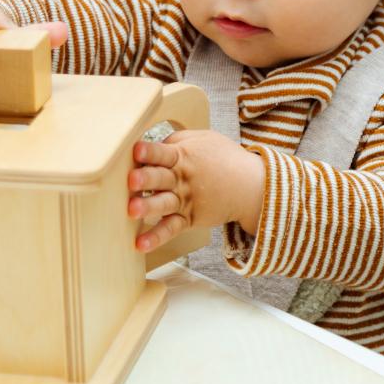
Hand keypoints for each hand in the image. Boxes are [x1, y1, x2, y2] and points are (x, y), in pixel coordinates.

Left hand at [127, 130, 265, 252]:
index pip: (163, 152)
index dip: (150, 151)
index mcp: (183, 156)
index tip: (136, 150)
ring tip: (132, 211)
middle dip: (145, 179)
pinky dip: (156, 237)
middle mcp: (182, 178)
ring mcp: (186, 200)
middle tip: (131, 181)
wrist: (252, 185)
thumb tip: (151, 145)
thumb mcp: (203, 139)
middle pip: (161, 178)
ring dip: (148, 206)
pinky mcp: (189, 218)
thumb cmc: (224, 158)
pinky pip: (171, 229)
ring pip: (163, 203)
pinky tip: (140, 244)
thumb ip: (177, 140)